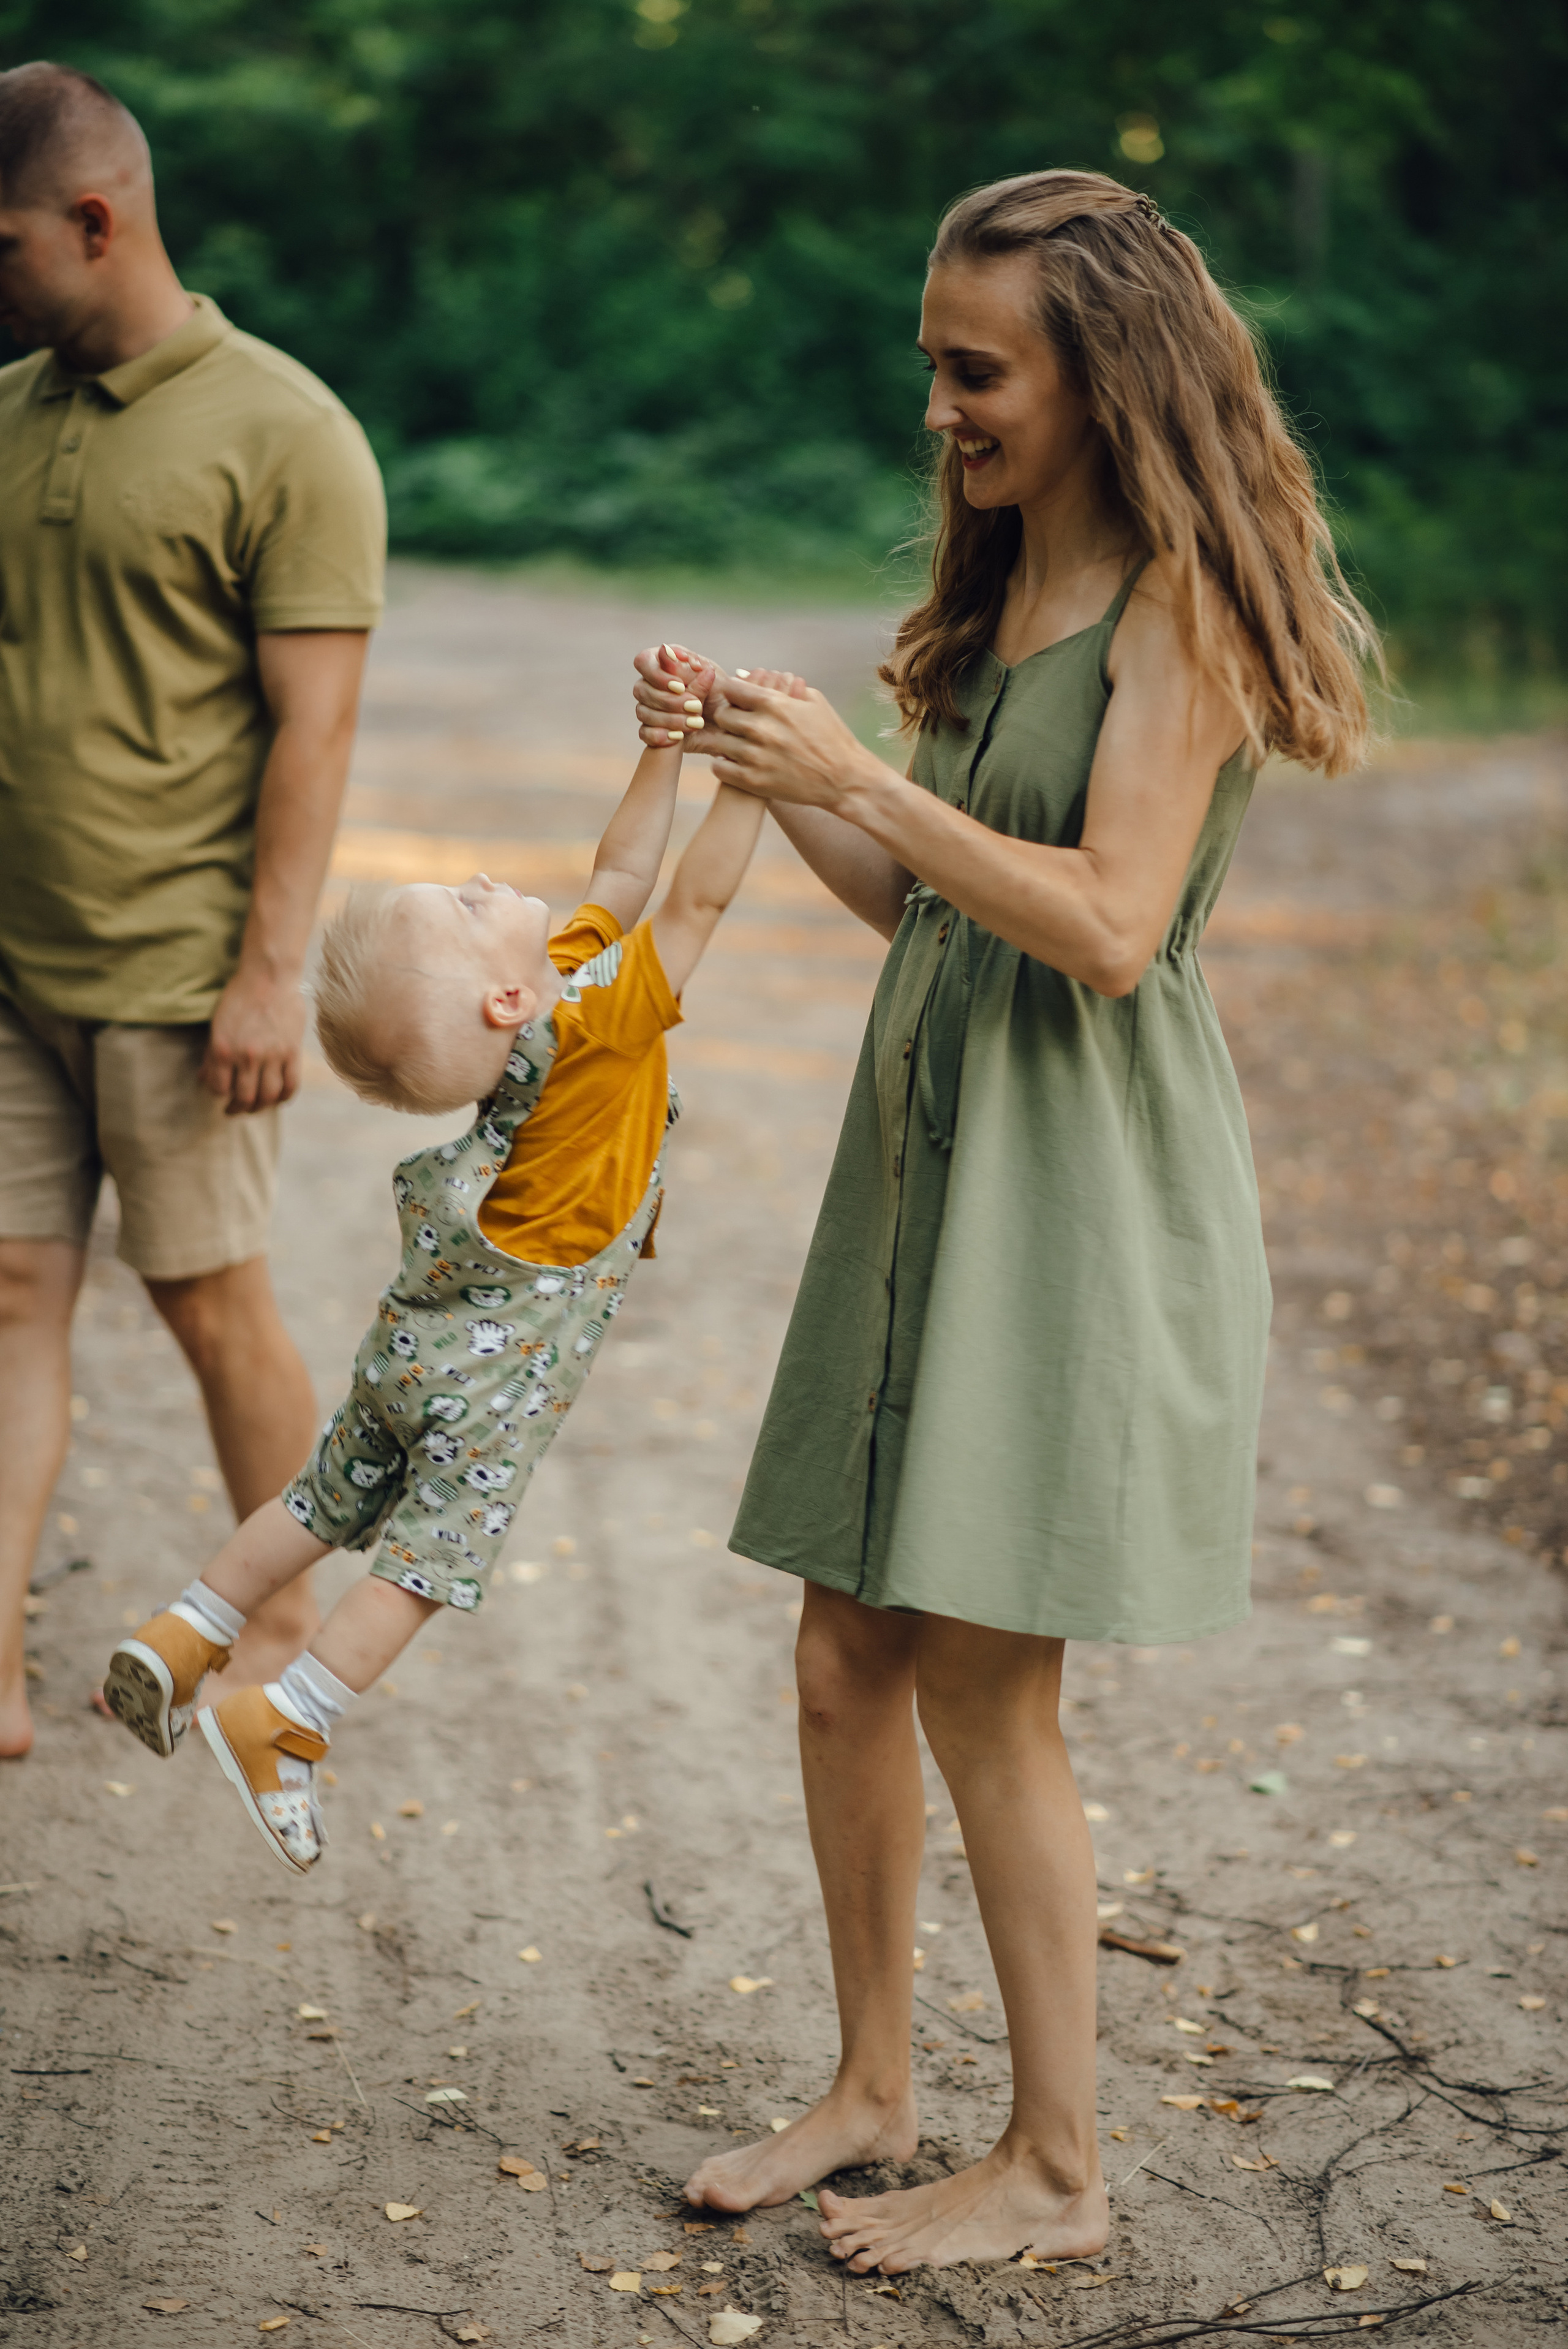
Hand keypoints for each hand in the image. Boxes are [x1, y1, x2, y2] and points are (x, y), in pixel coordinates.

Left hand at [200, 966, 306, 1113]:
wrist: (269, 977)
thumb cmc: (239, 998)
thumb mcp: (217, 1024)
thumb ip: (211, 1054)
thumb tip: (203, 1079)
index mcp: (223, 1048)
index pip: (219, 1088)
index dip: (220, 1094)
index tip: (223, 1093)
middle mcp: (246, 1056)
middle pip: (244, 1098)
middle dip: (239, 1108)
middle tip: (238, 1108)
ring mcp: (271, 1055)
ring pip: (268, 1096)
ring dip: (261, 1106)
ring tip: (258, 1106)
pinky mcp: (292, 1052)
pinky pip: (291, 1085)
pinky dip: (284, 1097)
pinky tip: (278, 1097)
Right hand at [633, 641, 721, 751]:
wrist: (730, 722)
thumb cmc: (720, 692)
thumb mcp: (710, 676)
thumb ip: (685, 666)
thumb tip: (664, 650)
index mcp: (663, 663)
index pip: (642, 662)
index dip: (658, 676)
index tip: (680, 686)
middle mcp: (651, 683)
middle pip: (641, 689)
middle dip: (669, 701)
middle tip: (696, 707)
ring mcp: (648, 707)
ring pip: (642, 712)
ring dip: (670, 719)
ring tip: (695, 723)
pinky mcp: (652, 729)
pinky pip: (644, 733)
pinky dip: (660, 735)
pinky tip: (678, 737)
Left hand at [705, 673, 872, 809]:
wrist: (845, 778)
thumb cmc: (831, 737)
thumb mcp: (814, 701)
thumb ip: (781, 686)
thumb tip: (745, 674)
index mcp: (775, 704)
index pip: (733, 688)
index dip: (734, 693)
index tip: (739, 701)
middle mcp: (761, 728)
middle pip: (721, 714)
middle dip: (728, 717)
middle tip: (737, 724)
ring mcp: (754, 756)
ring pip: (717, 741)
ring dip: (724, 741)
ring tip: (735, 743)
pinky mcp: (752, 781)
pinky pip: (719, 768)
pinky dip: (722, 764)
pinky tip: (735, 762)